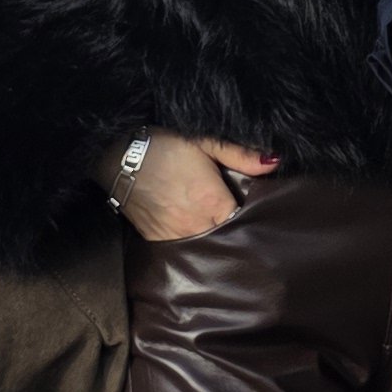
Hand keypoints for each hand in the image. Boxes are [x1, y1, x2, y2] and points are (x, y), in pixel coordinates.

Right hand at [107, 131, 278, 243]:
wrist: (117, 154)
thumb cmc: (162, 144)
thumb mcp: (204, 141)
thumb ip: (240, 154)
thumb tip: (275, 162)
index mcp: (212, 203)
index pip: (243, 226)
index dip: (253, 225)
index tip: (263, 224)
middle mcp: (194, 225)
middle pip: (226, 242)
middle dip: (237, 239)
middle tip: (251, 237)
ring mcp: (173, 236)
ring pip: (204, 250)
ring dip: (215, 245)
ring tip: (226, 239)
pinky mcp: (156, 240)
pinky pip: (182, 250)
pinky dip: (192, 245)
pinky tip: (198, 237)